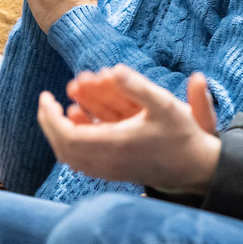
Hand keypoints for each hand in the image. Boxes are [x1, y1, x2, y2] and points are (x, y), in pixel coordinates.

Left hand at [38, 65, 220, 192]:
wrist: (196, 168)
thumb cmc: (182, 135)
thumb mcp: (164, 104)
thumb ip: (137, 86)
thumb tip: (114, 68)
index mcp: (114, 144)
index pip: (66, 134)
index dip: (50, 115)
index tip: (46, 95)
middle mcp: (108, 162)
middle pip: (62, 147)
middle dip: (48, 123)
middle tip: (46, 102)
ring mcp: (109, 172)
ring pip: (70, 158)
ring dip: (58, 134)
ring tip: (56, 113)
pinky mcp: (114, 175)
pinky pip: (81, 163)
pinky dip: (70, 146)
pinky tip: (76, 128)